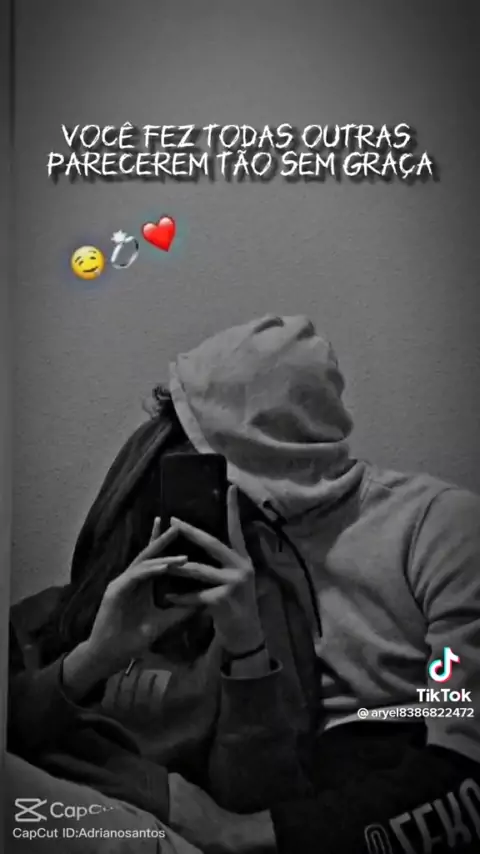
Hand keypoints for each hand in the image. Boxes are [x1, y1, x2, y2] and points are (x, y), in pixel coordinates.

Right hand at [81, 520, 196, 673]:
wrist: (111, 655)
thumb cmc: (133, 639)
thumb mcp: (163, 622)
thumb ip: (180, 611)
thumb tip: (203, 603)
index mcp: (141, 585)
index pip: (155, 560)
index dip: (164, 545)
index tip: (180, 531)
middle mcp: (131, 579)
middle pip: (148, 555)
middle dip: (162, 540)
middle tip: (177, 526)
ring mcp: (121, 583)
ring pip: (144, 564)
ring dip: (162, 558)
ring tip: (182, 556)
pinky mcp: (115, 590)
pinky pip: (135, 576)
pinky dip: (150, 570)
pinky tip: (164, 567)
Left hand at [164, 486, 264, 655]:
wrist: (246, 636)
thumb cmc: (237, 605)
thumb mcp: (236, 579)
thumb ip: (225, 562)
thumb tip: (206, 542)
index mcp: (243, 559)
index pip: (237, 529)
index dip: (233, 509)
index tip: (230, 486)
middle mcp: (241, 567)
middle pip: (212, 543)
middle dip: (190, 532)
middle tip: (172, 520)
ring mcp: (232, 583)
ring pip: (198, 570)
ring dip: (177, 567)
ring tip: (160, 561)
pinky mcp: (222, 600)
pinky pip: (193, 595)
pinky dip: (179, 597)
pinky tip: (167, 598)